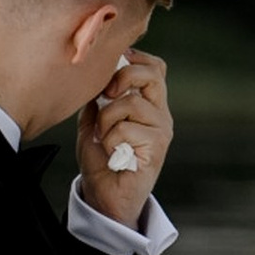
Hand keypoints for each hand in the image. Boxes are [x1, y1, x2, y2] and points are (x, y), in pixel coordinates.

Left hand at [77, 48, 172, 225]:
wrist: (104, 196)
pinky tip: (110, 153)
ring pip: (132, 103)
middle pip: (153, 74)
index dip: (135, 58)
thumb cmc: (101, 160)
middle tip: (106, 93)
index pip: (155, 68)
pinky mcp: (157, 148)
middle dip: (123, 76)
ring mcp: (161, 130)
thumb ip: (97, 98)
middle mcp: (160, 114)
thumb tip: (95, 74)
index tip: (110, 67)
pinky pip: (127, 129)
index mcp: (148, 104)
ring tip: (102, 137)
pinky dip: (109, 139)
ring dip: (107, 119)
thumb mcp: (93, 121)